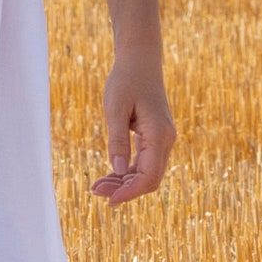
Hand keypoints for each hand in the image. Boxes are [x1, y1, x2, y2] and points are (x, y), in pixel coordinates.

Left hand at [91, 52, 174, 206]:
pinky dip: (128, 172)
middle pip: (149, 179)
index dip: (129, 192)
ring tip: (97, 186)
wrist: (140, 61)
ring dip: (124, 183)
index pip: (148, 176)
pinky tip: (109, 175)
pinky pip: (144, 163)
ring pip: (147, 173)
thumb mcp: (116, 110)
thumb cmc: (126, 81)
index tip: (108, 200)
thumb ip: (118, 141)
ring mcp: (162, 140)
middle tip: (96, 191)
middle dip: (124, 190)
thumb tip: (118, 170)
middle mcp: (166, 140)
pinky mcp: (155, 138)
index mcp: (158, 135)